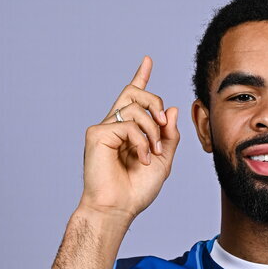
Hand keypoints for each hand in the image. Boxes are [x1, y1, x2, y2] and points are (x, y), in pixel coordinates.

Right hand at [78, 56, 179, 221]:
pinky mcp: (97, 134)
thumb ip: (168, 136)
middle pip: (134, 93)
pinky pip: (128, 125)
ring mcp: (104, 128)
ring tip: (152, 152)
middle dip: (154, 102)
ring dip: (151, 129)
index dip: (141, 78)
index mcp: (128, 131)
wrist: (119, 208)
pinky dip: (141, 142)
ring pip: (134, 108)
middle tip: (162, 123)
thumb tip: (170, 109)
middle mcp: (114, 126)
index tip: (148, 60)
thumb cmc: (137, 190)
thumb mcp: (163, 161)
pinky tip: (141, 159)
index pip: (134, 98)